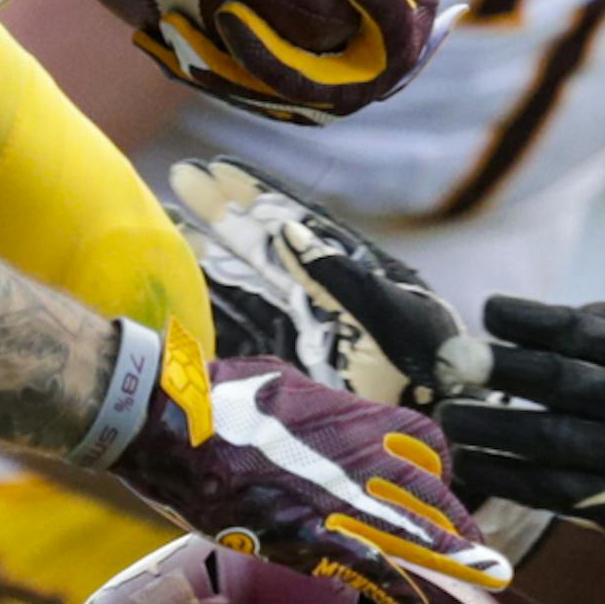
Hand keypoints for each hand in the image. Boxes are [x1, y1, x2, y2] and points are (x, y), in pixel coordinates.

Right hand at [109, 327, 509, 603]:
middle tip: (481, 553)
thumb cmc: (213, 397)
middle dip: (455, 523)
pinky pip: (365, 567)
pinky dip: (396, 592)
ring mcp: (333, 496)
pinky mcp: (303, 535)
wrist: (167, 425)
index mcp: (350, 414)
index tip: (437, 483)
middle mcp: (354, 455)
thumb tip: (325, 420)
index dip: (435, 466)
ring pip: (412, 530)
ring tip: (489, 573)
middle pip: (429, 491)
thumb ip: (318, 409)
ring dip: (451, 555)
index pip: (423, 440)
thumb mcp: (283, 385)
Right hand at [169, 155, 470, 409]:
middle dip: (222, 215)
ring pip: (243, 283)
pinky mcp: (281, 369)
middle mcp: (316, 297)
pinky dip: (209, 309)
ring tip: (170, 223)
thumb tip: (288, 233)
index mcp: (347, 275)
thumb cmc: (426, 371)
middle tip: (182, 179)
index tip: (219, 169)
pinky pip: (239, 332)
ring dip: (208, 255)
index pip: (293, 225)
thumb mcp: (394, 318)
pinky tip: (180, 288)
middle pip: (259, 246)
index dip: (256, 196)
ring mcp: (295, 332)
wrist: (433, 434)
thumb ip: (341, 277)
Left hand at [171, 0, 452, 123]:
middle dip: (263, 56)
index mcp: (398, 48)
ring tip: (172, 27)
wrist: (376, 45)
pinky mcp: (272, 106)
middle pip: (301, 83)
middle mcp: (350, 89)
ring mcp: (306, 105)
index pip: (391, 29)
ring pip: (251, 94)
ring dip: (211, 64)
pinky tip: (149, 36)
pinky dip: (187, 64)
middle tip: (230, 15)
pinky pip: (225, 87)